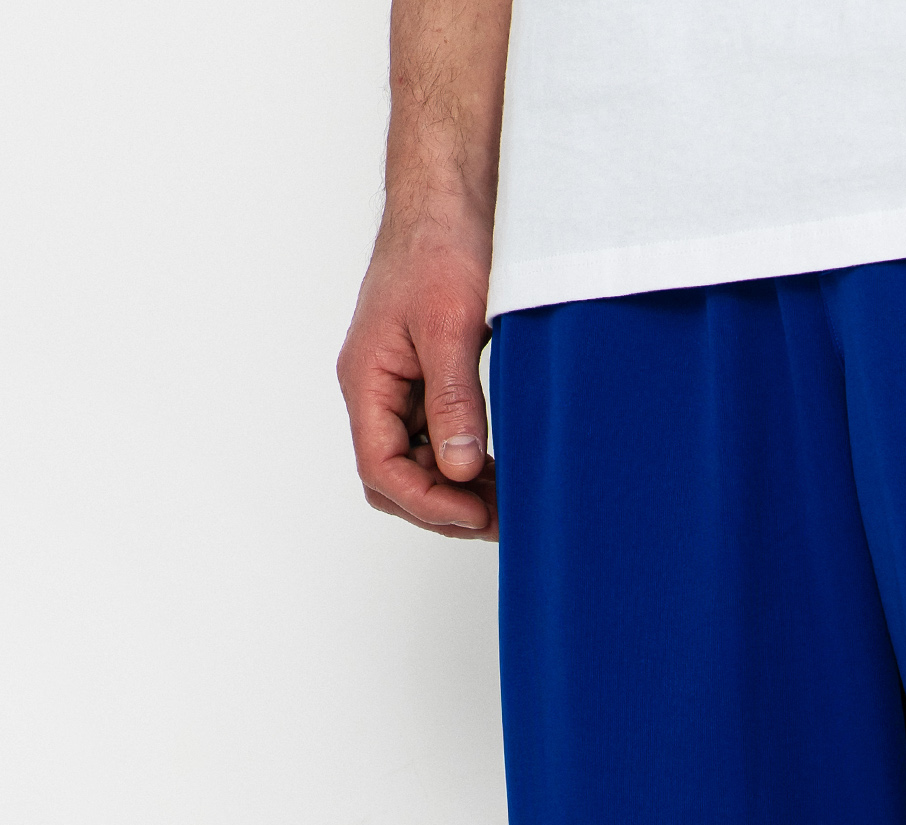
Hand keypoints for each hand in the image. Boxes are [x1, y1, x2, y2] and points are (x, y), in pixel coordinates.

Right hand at [338, 216, 496, 540]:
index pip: (380, 468)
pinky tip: (501, 469)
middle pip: (394, 479)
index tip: (478, 514)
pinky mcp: (426, 380)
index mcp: (366, 378)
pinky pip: (438, 441)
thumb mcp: (450, 326)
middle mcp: (376, 390)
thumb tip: (456, 468)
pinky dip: (465, 464)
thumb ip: (452, 399)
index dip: (427, 503)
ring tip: (508, 500)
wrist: (451, 195)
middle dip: (443, 506)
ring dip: (457, 490)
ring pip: (418, 466)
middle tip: (501, 518)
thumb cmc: (440, 244)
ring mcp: (400, 388)